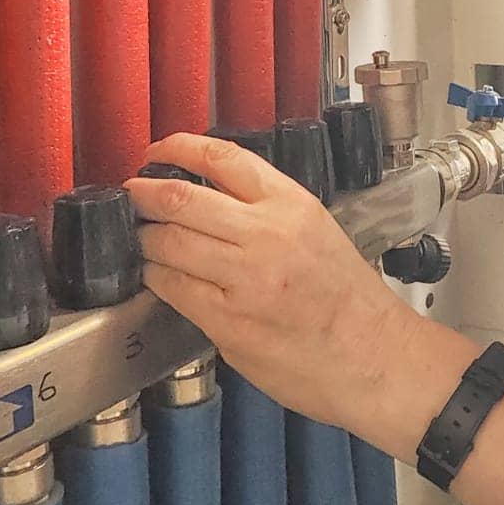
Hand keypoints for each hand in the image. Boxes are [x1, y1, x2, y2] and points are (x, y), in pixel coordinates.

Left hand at [125, 131, 422, 428]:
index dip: (178, 148)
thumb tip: (209, 198)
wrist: (372, 357)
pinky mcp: (228, 322)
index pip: (223, 157)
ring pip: (168, 242)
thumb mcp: (316, 229)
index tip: (157, 152)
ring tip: (141, 237)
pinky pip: (173, 289)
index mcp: (292, 204)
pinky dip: (156, 278)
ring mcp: (244, 279)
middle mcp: (267, 235)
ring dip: (144, 238)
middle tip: (131, 194)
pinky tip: (156, 275)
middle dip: (143, 193)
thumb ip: (266, 209)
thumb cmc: (348, 300)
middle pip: (181, 198)